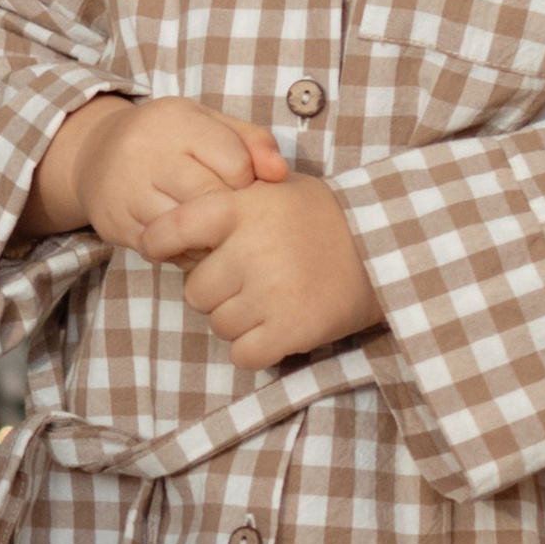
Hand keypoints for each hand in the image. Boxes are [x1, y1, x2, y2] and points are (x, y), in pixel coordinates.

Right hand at [24, 93, 286, 250]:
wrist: (94, 153)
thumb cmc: (167, 139)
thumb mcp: (207, 124)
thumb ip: (251, 141)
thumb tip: (280, 173)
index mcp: (176, 121)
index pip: (234, 162)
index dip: (247, 180)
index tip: (240, 183)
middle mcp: (146, 152)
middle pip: (210, 199)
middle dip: (229, 212)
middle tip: (234, 215)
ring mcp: (127, 190)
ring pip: (186, 229)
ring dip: (209, 236)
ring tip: (214, 229)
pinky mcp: (115, 224)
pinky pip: (164, 249)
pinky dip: (184, 251)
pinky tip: (188, 240)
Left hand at [137, 173, 384, 371]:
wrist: (386, 250)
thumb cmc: (322, 218)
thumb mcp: (274, 189)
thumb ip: (228, 200)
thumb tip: (171, 224)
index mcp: (242, 208)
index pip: (173, 228)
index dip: (159, 242)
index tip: (158, 249)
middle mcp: (251, 249)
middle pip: (195, 291)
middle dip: (216, 291)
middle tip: (250, 279)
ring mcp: (270, 292)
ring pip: (219, 324)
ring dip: (239, 320)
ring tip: (273, 299)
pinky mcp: (290, 329)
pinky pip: (243, 354)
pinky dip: (255, 348)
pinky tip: (276, 328)